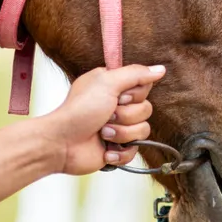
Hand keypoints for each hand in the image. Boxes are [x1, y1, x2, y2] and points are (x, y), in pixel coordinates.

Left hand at [39, 64, 165, 175]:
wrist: (61, 144)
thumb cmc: (78, 110)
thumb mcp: (107, 82)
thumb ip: (136, 74)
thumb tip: (160, 69)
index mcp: (115, 87)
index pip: (145, 87)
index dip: (135, 94)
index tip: (118, 96)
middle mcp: (118, 106)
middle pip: (146, 109)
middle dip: (125, 116)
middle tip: (106, 116)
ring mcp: (119, 128)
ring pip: (143, 130)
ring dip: (121, 134)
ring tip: (102, 134)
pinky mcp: (118, 148)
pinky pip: (136, 151)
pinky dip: (120, 152)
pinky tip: (105, 150)